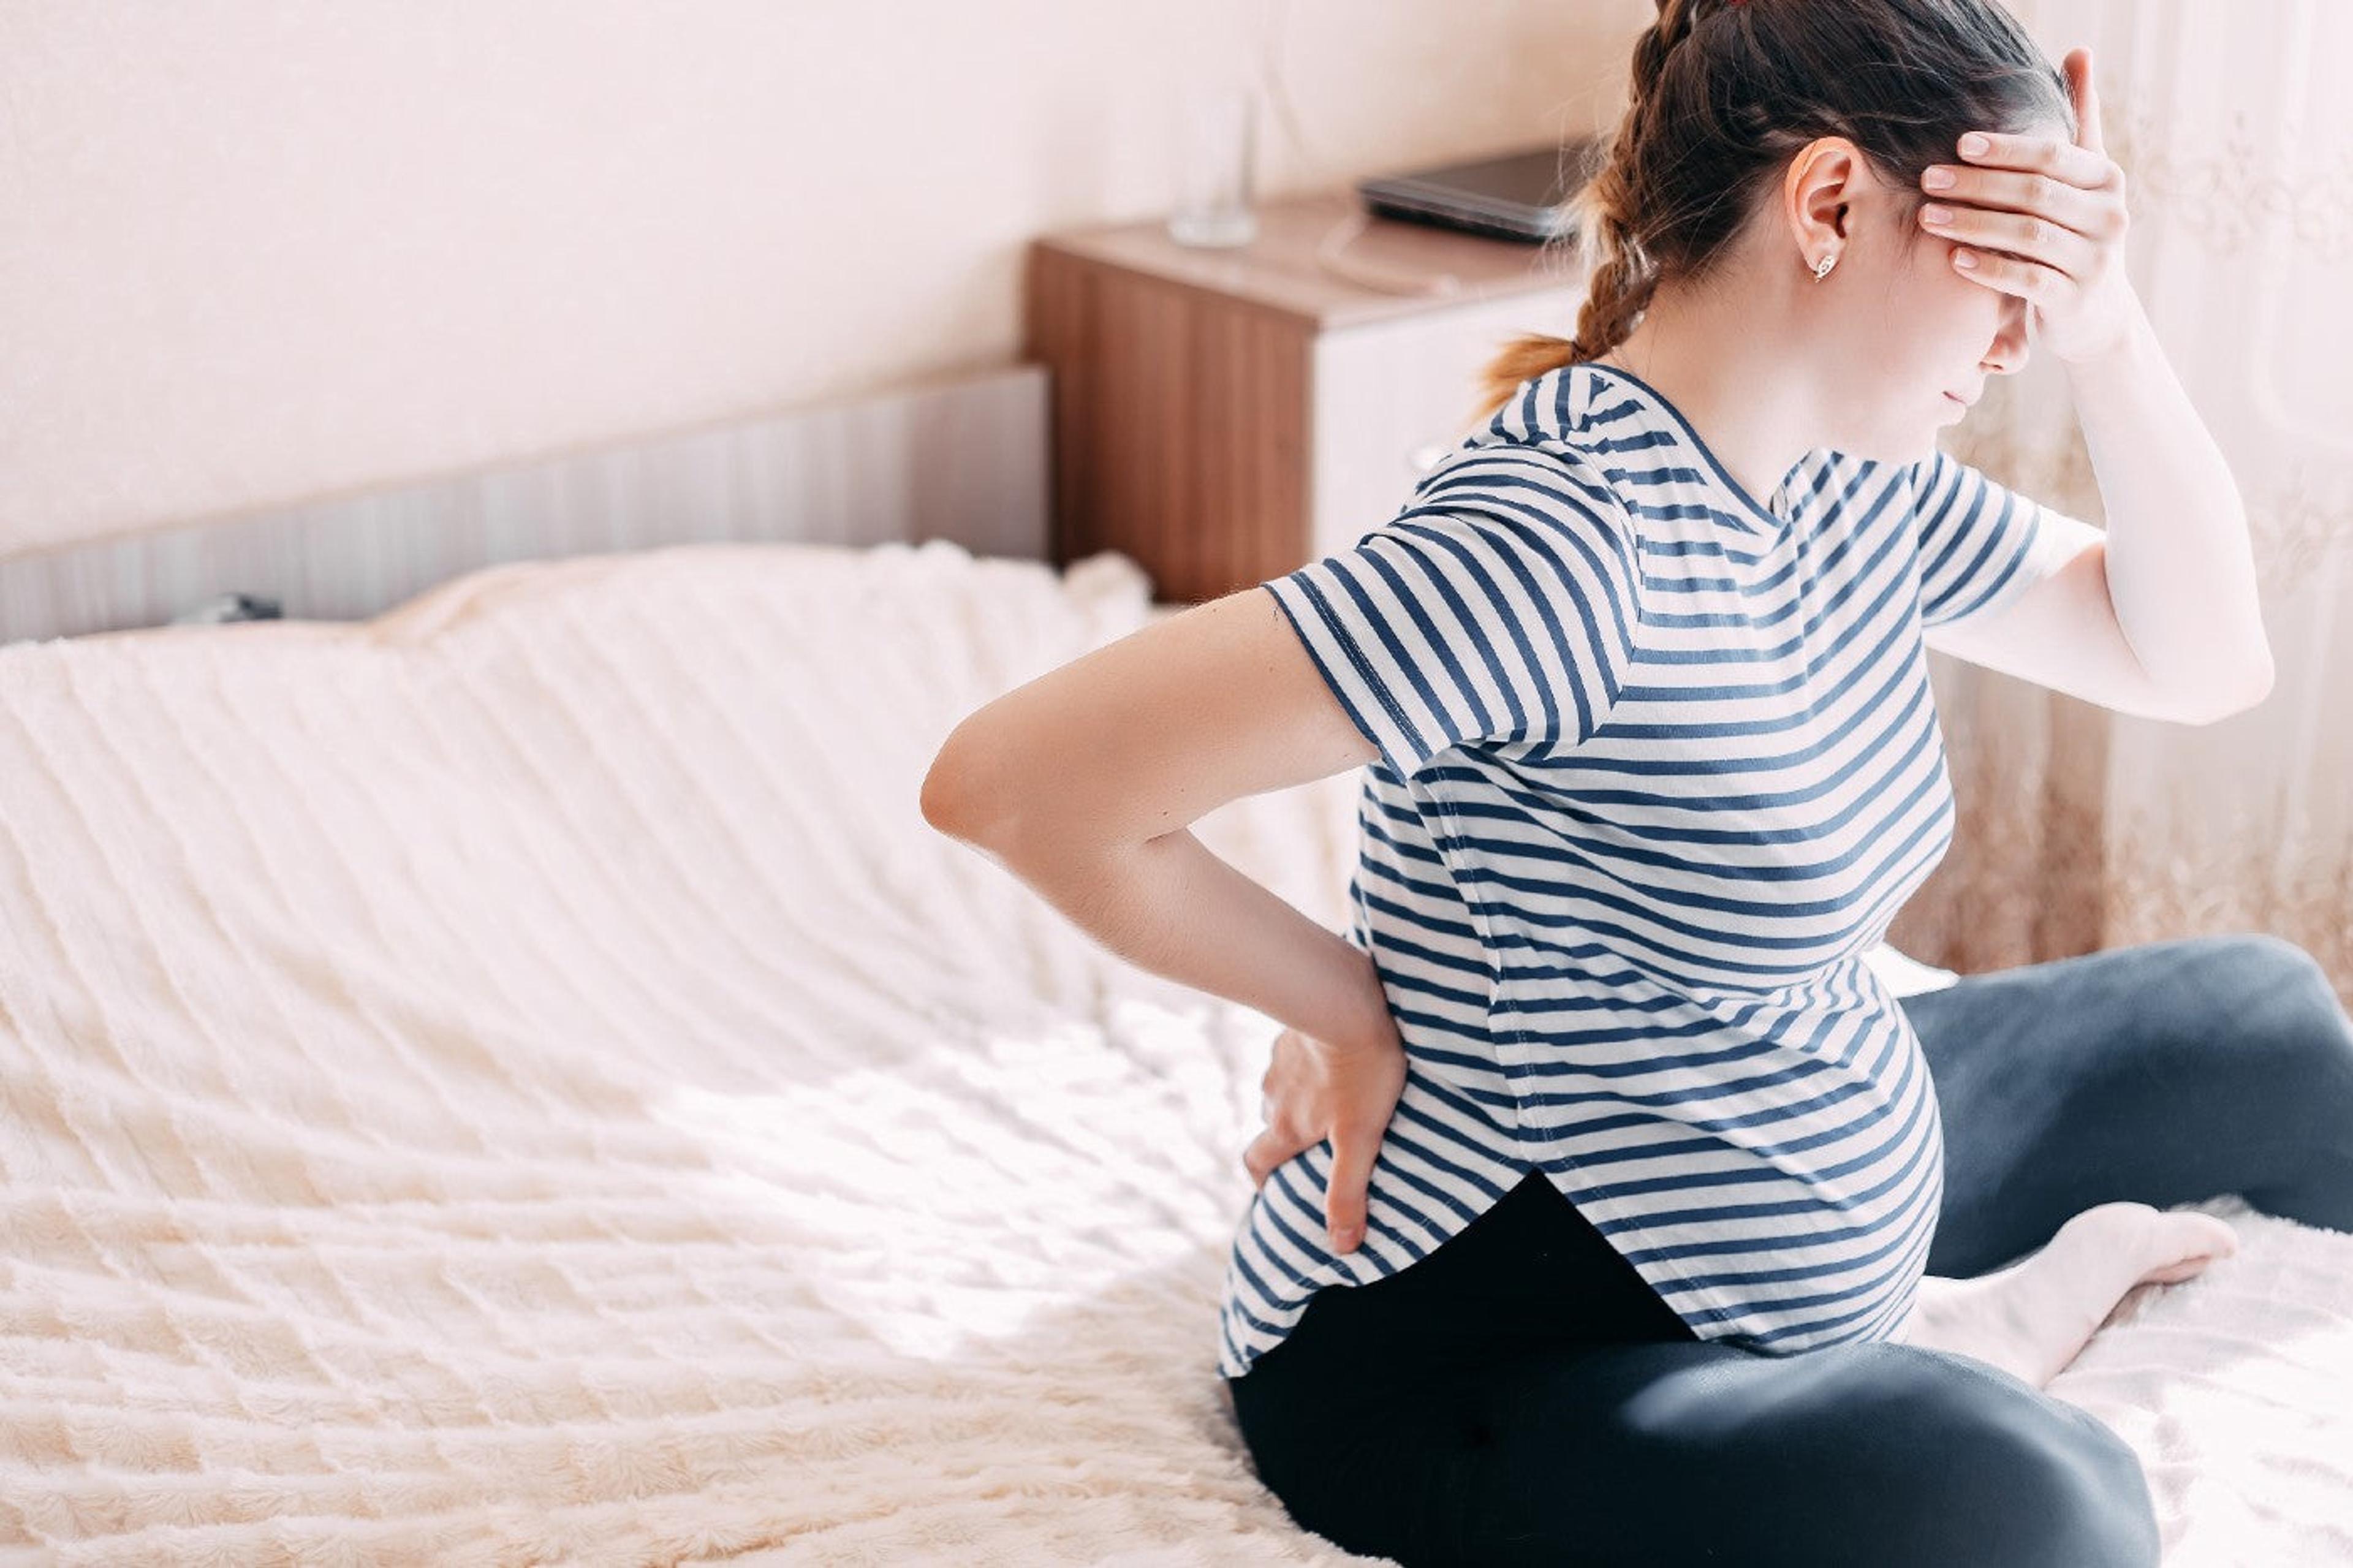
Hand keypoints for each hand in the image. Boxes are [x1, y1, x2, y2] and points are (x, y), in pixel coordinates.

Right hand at [1242, 1022, 1407, 1254]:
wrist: (1345, 998)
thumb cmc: (1359, 1070)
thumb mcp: (1360, 1138)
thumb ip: (1347, 1191)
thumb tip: (1341, 1245)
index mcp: (1287, 1125)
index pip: (1258, 1160)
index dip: (1261, 1177)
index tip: (1271, 1187)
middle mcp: (1274, 1094)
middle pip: (1271, 1121)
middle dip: (1287, 1133)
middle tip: (1315, 1137)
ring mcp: (1280, 1057)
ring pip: (1283, 1085)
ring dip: (1300, 1093)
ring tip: (1334, 1091)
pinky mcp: (1294, 1027)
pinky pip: (1295, 1050)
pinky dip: (1310, 1058)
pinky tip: (1336, 1050)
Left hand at [1918, 46, 2137, 364]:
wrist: (2094, 313)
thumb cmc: (2075, 233)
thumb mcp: (2082, 178)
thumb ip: (2079, 120)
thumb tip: (2079, 50)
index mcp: (2108, 180)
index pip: (2054, 155)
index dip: (2006, 148)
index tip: (1958, 143)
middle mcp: (2110, 217)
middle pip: (2035, 193)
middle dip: (1977, 185)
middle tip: (1927, 178)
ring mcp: (2095, 261)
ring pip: (2027, 235)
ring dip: (1972, 224)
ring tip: (1927, 217)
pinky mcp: (2075, 299)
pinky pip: (2027, 279)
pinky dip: (1988, 267)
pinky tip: (1953, 260)